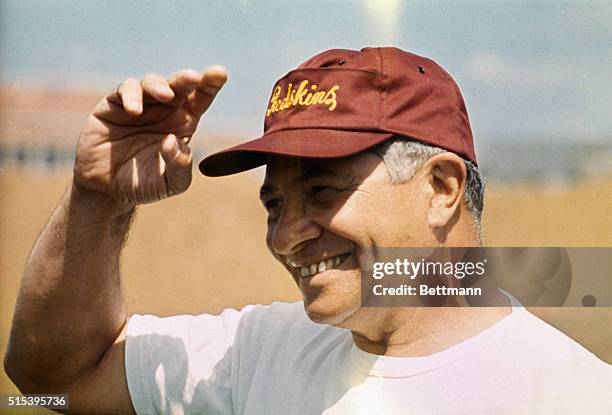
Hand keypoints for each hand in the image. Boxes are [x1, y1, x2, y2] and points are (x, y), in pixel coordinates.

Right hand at [74, 66, 226, 204]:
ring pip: (152, 83)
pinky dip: (131, 95)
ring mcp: (139, 104)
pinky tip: (134, 111)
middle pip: (179, 86)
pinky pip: (124, 90)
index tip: (219, 73)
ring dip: (159, 85)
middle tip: (194, 77)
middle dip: (187, 78)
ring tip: (165, 95)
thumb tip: (172, 140)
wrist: (107, 190)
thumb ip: (179, 166)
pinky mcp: (113, 105)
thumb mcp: (171, 184)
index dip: (210, 85)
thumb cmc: (144, 185)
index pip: (200, 99)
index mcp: (183, 123)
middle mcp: (163, 109)